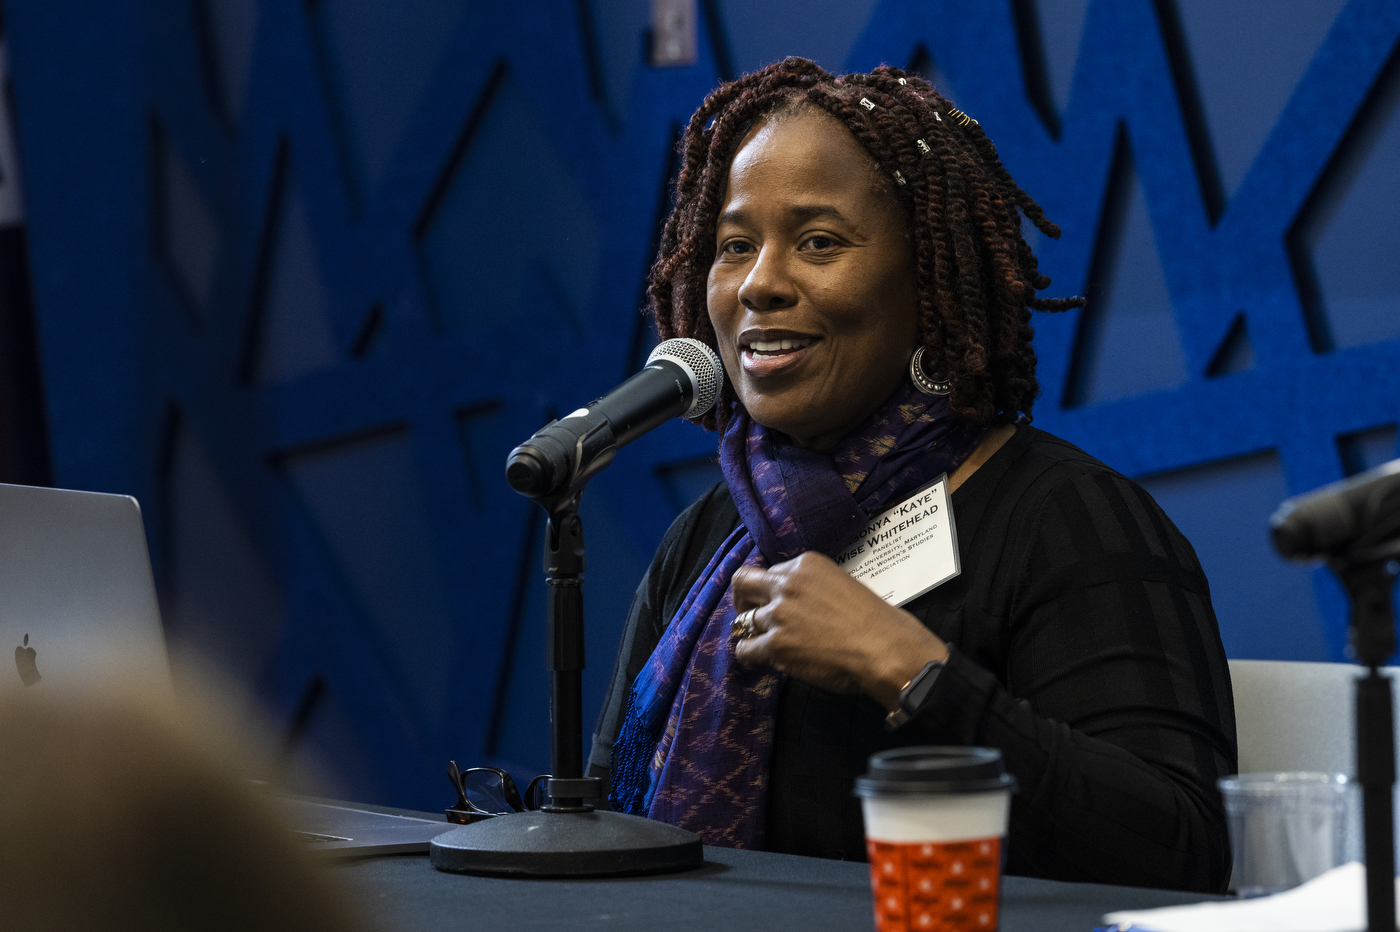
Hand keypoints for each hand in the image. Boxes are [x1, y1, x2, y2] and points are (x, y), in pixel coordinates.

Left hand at [731, 551, 949, 710]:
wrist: (885, 648)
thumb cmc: (877, 622)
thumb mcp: (844, 586)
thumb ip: (816, 590)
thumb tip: (805, 606)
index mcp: (806, 565)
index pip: (772, 571)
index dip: (770, 590)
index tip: (774, 603)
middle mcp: (788, 584)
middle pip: (743, 583)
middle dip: (742, 600)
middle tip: (748, 616)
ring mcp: (779, 614)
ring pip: (743, 621)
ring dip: (751, 634)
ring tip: (760, 647)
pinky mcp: (776, 644)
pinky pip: (745, 650)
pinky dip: (749, 658)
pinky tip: (759, 663)